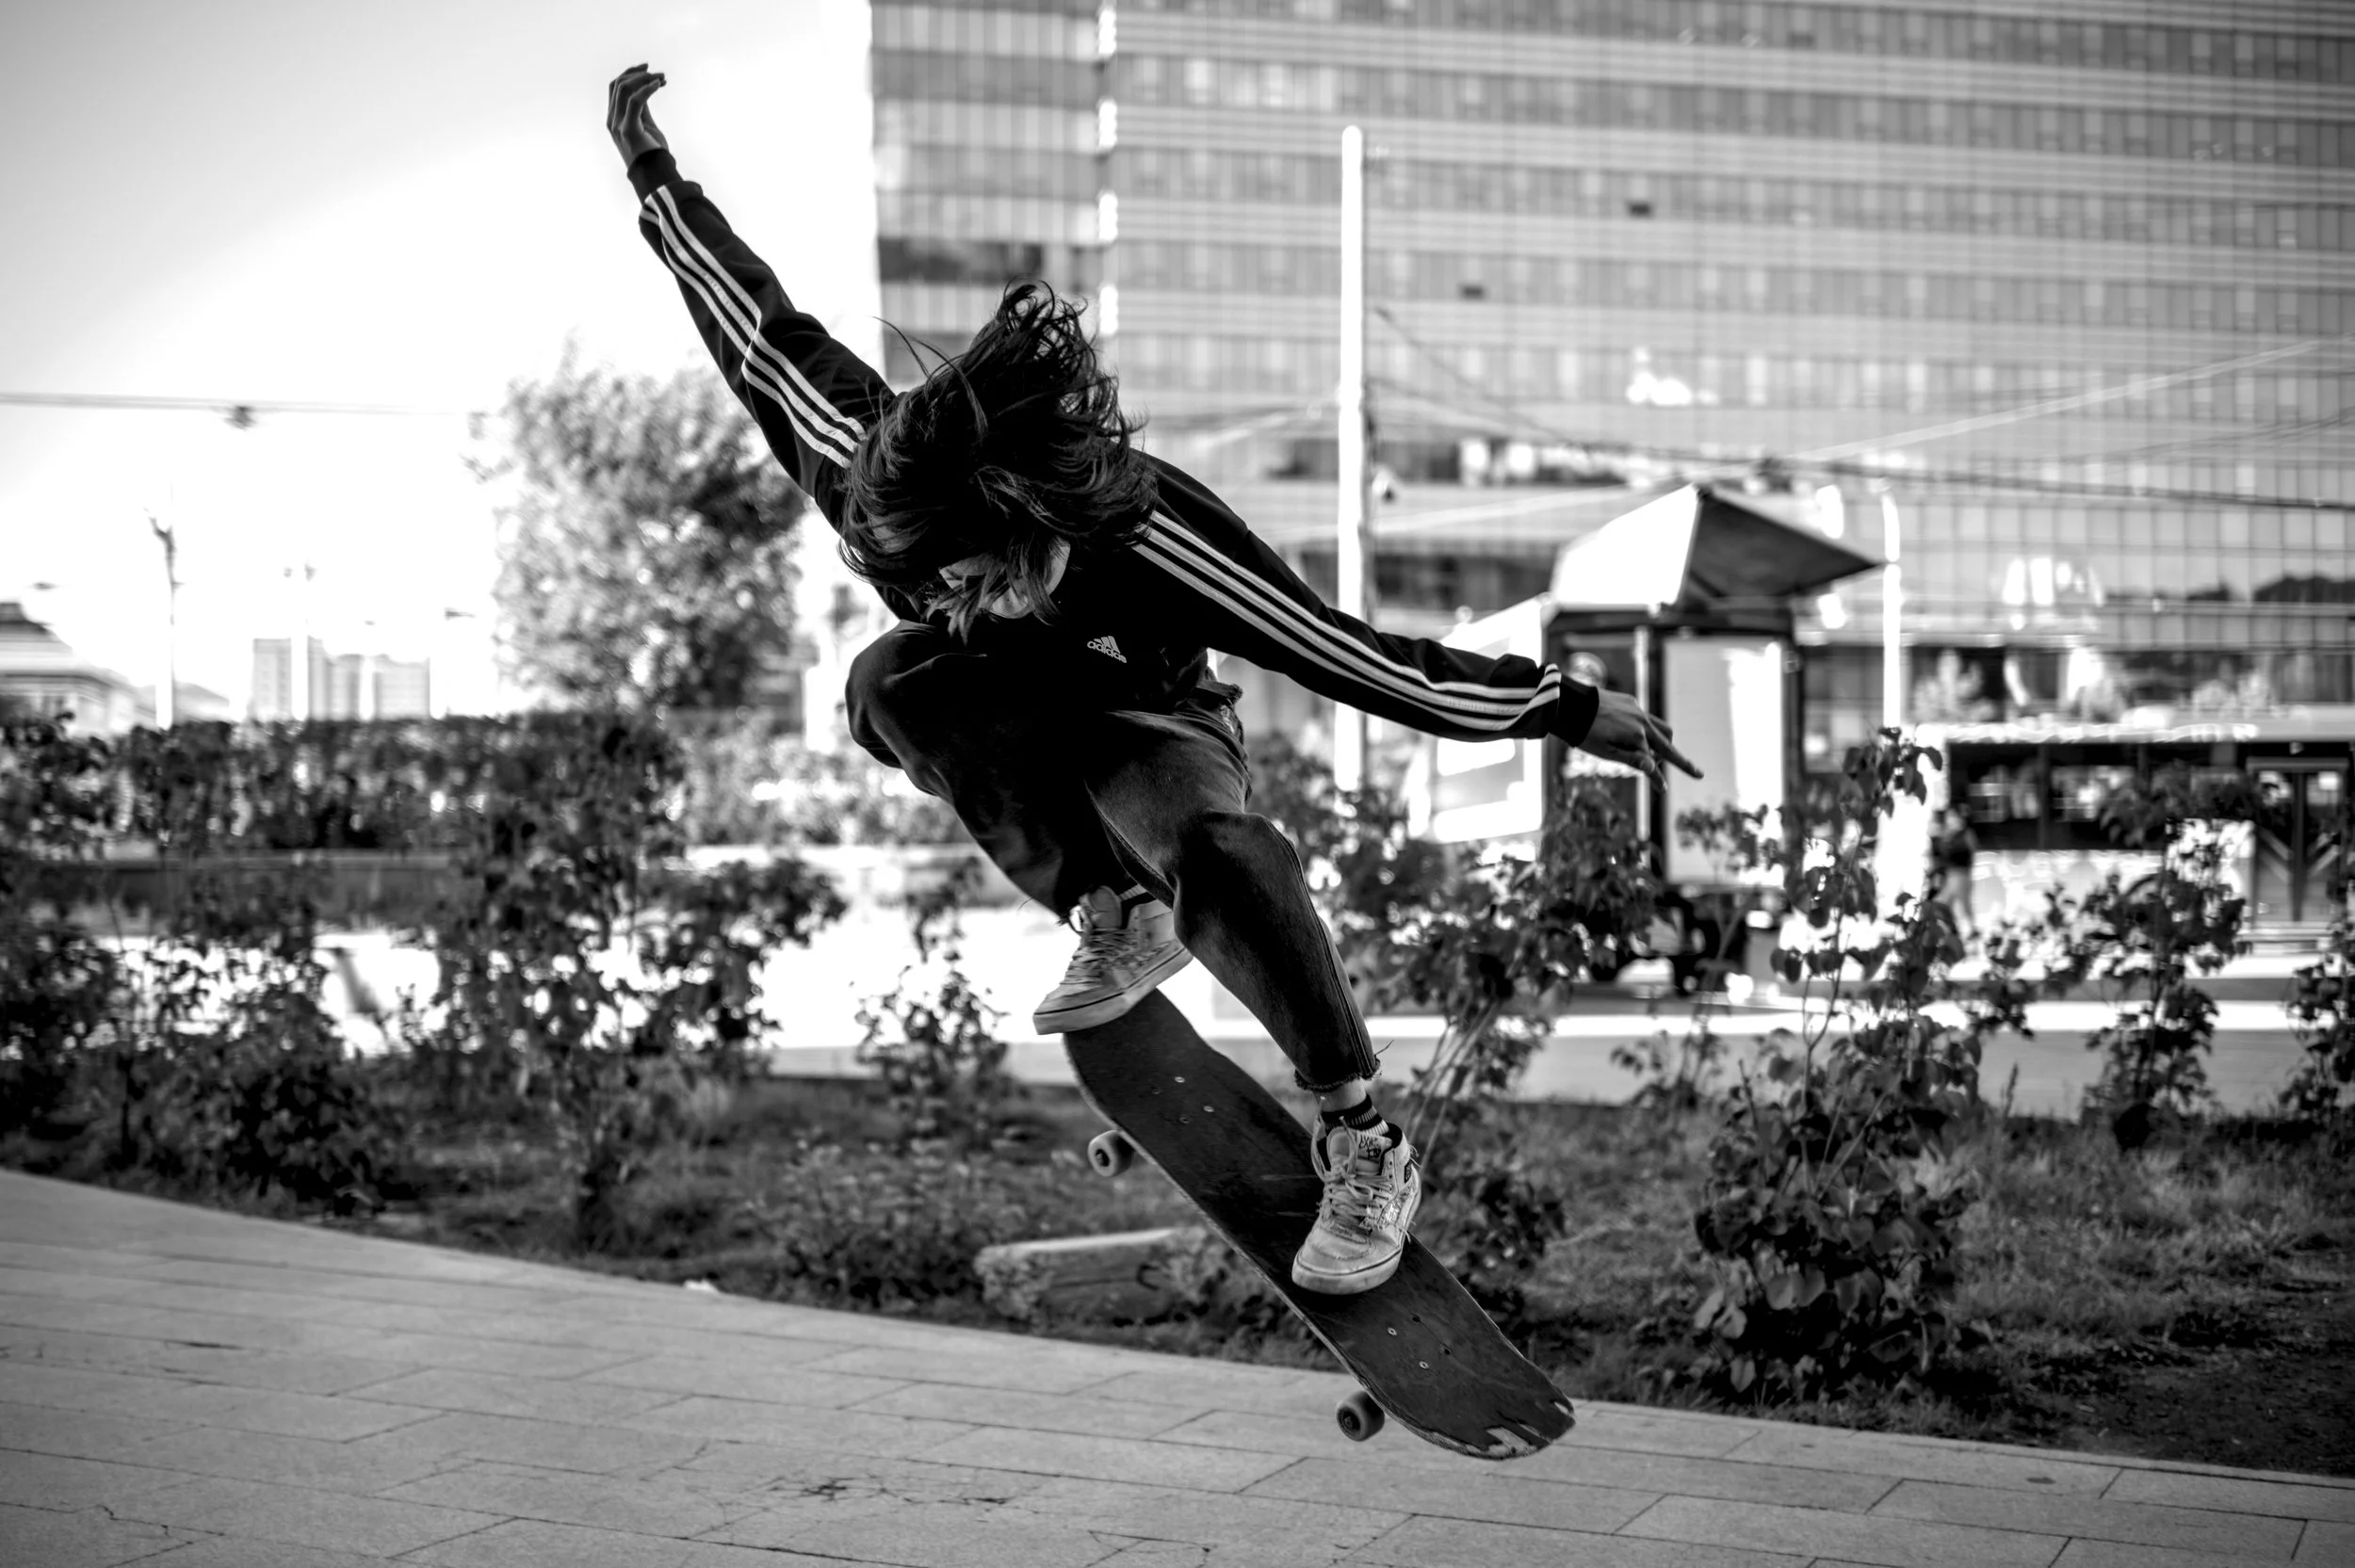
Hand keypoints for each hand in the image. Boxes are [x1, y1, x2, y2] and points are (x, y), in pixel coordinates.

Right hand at [607, 64, 669, 166]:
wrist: (655, 176)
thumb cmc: (652, 153)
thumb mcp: (646, 124)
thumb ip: (642, 107)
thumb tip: (646, 88)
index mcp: (613, 118)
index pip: (615, 88)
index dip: (631, 74)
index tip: (650, 71)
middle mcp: (612, 120)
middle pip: (617, 84)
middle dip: (638, 74)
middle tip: (659, 74)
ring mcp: (617, 125)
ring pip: (624, 88)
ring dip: (645, 79)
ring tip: (662, 79)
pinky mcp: (628, 130)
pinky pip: (635, 101)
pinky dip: (647, 89)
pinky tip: (659, 85)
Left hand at [1576, 687, 1699, 787]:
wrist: (1570, 704)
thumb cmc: (1584, 733)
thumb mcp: (1605, 752)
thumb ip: (1631, 759)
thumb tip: (1654, 767)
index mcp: (1636, 737)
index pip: (1652, 764)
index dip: (1657, 779)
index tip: (1662, 790)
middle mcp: (1641, 722)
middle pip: (1668, 744)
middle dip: (1682, 760)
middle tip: (1694, 772)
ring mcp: (1638, 710)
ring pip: (1662, 728)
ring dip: (1665, 743)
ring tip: (1659, 756)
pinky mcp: (1631, 702)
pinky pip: (1646, 718)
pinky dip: (1647, 730)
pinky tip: (1634, 736)